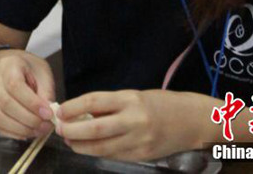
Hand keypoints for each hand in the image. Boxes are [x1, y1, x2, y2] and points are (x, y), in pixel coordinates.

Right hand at [0, 49, 55, 139]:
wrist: (8, 67)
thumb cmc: (29, 69)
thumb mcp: (42, 71)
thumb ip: (46, 90)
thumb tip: (50, 113)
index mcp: (9, 66)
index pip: (15, 86)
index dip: (32, 103)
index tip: (48, 114)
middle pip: (6, 103)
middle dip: (29, 119)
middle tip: (46, 125)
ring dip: (21, 129)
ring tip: (39, 131)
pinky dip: (14, 134)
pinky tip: (28, 133)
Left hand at [56, 90, 211, 161]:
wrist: (192, 120)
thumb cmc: (160, 103)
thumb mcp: (134, 96)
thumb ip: (109, 104)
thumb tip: (79, 112)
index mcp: (130, 99)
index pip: (94, 102)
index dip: (73, 108)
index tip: (60, 112)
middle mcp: (134, 120)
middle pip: (94, 129)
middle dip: (72, 131)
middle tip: (60, 129)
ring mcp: (139, 140)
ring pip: (102, 148)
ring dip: (81, 146)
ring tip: (70, 140)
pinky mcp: (143, 155)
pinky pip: (114, 155)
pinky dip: (98, 152)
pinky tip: (89, 148)